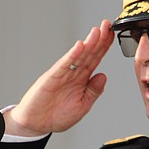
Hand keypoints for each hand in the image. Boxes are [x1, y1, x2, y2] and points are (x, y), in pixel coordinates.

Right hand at [6, 19, 114, 135]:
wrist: (36, 124)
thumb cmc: (57, 115)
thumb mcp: (82, 105)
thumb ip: (93, 91)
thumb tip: (104, 76)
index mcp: (82, 79)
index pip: (95, 59)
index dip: (104, 47)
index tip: (113, 34)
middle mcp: (73, 73)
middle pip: (89, 53)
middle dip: (99, 39)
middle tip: (108, 25)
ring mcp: (63, 74)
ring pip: (78, 56)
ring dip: (88, 43)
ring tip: (98, 31)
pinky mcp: (52, 77)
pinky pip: (64, 65)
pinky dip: (72, 55)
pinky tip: (80, 46)